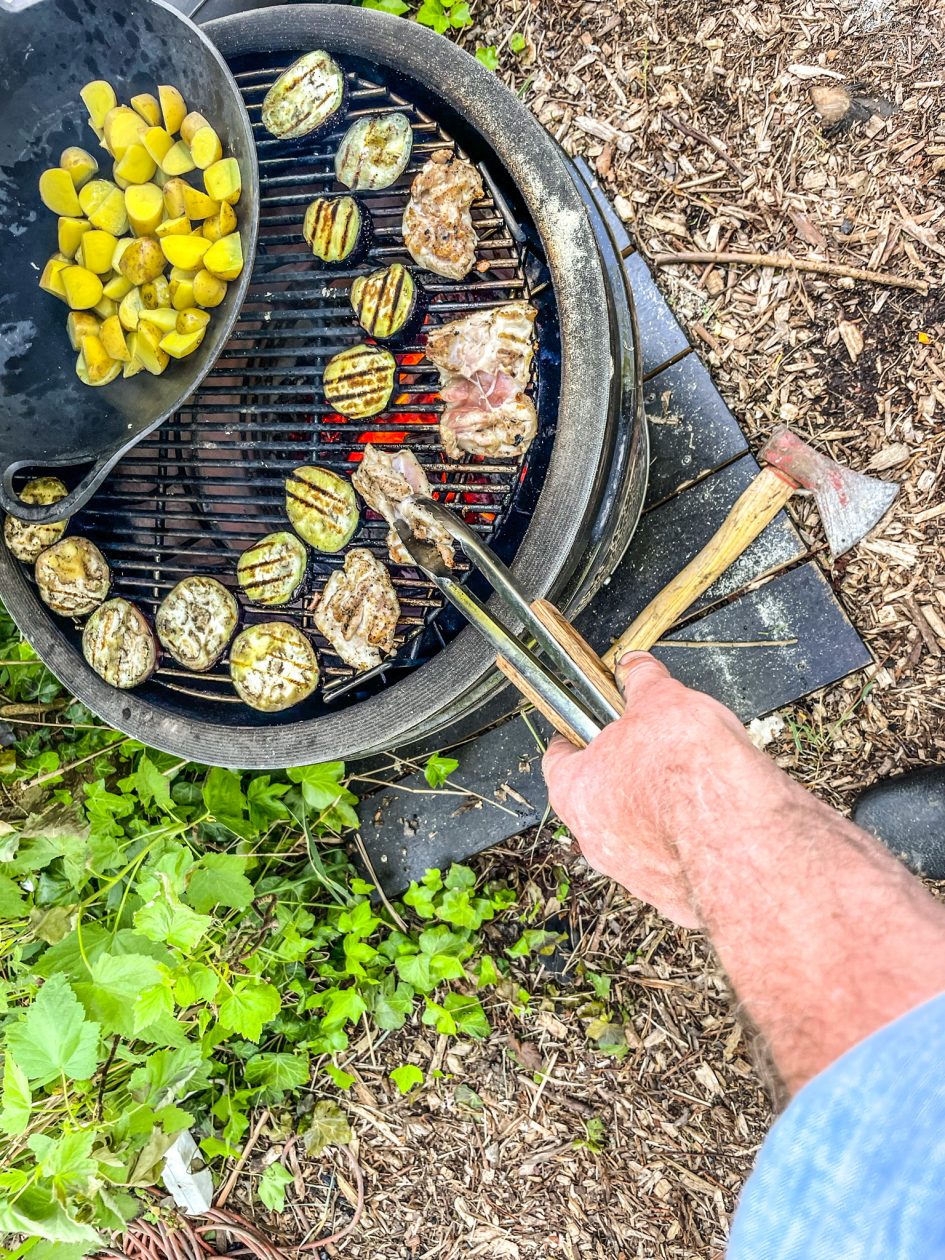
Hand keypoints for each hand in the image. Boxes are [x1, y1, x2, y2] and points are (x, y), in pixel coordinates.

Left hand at [542, 652, 779, 926]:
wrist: (741, 839)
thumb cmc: (689, 769)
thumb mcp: (664, 701)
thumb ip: (645, 683)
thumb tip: (635, 665)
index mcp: (576, 791)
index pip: (558, 761)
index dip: (574, 738)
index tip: (585, 726)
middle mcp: (595, 841)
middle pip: (599, 800)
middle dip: (626, 776)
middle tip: (656, 753)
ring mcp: (633, 876)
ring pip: (637, 837)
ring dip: (659, 816)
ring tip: (696, 790)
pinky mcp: (674, 900)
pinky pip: (676, 865)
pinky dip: (691, 846)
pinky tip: (718, 825)